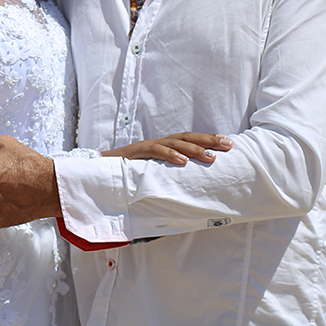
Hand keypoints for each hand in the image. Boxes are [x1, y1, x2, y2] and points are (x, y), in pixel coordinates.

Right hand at [103, 132, 232, 164]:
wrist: (97, 171)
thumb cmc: (125, 175)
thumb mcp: (151, 174)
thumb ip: (168, 177)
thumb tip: (192, 188)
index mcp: (162, 148)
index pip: (188, 140)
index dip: (207, 140)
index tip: (228, 143)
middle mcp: (156, 144)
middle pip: (185, 137)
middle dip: (208, 140)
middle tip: (228, 144)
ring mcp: (145, 147)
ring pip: (173, 142)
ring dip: (194, 148)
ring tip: (210, 156)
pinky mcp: (134, 153)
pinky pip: (154, 151)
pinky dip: (170, 154)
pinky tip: (183, 160)